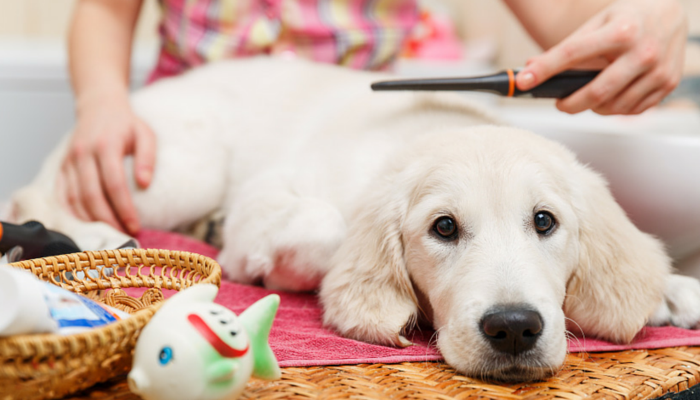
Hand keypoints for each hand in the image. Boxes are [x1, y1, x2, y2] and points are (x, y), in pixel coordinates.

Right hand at [58, 91, 155, 234]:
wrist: (98, 106)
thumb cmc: (126, 124)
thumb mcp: (145, 134)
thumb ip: (147, 158)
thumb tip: (145, 184)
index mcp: (105, 145)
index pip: (114, 184)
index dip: (124, 208)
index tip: (135, 226)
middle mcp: (83, 153)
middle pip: (91, 195)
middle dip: (107, 220)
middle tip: (124, 236)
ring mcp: (69, 161)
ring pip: (74, 199)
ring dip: (91, 221)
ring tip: (110, 233)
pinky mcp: (62, 167)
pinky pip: (63, 195)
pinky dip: (73, 213)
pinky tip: (87, 225)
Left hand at [516, 0, 686, 114]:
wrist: (672, 15)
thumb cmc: (629, 19)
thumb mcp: (597, 24)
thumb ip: (566, 48)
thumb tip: (531, 68)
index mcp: (621, 32)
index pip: (573, 54)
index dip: (545, 70)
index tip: (523, 82)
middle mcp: (643, 52)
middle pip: (596, 92)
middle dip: (570, 104)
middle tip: (560, 103)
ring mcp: (658, 71)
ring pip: (614, 107)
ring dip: (593, 108)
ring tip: (587, 97)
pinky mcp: (667, 85)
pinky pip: (632, 110)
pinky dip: (614, 109)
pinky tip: (609, 98)